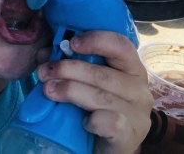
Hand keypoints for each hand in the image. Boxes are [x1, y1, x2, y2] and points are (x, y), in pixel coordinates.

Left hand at [36, 30, 153, 153]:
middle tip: (45, 72)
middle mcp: (139, 89)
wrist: (110, 147)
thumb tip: (44, 54)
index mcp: (132, 68)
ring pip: (101, 96)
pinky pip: (108, 122)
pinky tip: (81, 121)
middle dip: (69, 69)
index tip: (71, 43)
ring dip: (69, 90)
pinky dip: (91, 119)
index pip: (121, 45)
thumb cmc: (99, 108)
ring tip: (48, 90)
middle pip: (103, 74)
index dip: (96, 40)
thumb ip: (70, 65)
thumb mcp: (88, 83)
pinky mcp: (130, 135)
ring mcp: (137, 114)